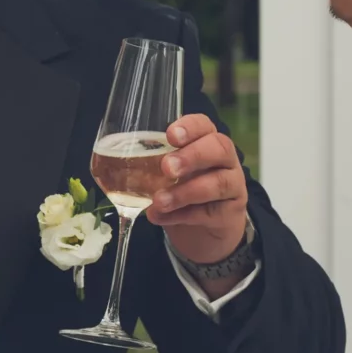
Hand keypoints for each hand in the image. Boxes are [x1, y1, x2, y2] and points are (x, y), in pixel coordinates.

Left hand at [146, 113, 249, 269]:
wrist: (202, 228)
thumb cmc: (182, 189)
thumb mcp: (166, 174)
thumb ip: (150, 167)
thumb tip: (118, 168)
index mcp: (206, 140)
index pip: (204, 125)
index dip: (190, 127)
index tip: (170, 135)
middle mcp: (224, 159)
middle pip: (220, 148)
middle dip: (192, 156)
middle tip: (166, 168)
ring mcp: (232, 186)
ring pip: (218, 183)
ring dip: (185, 192)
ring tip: (159, 201)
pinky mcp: (230, 213)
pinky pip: (211, 212)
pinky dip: (183, 216)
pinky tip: (161, 217)